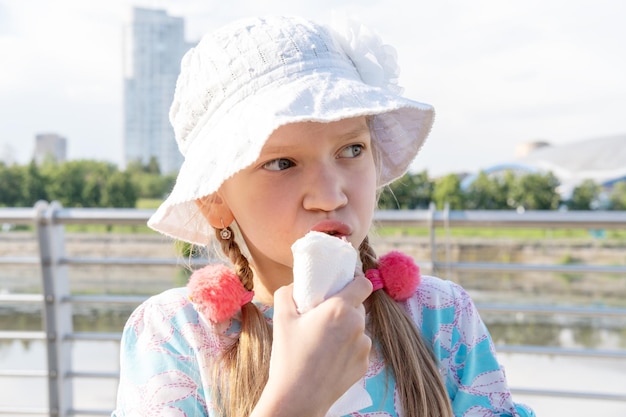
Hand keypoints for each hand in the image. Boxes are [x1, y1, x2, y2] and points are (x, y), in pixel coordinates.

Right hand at [251, 273, 371, 416]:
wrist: (297, 397)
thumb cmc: (288, 356)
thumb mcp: (281, 318)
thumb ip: (287, 293)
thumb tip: (295, 285)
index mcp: (340, 309)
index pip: (364, 284)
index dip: (355, 282)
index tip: (343, 286)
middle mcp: (357, 325)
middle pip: (358, 306)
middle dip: (345, 308)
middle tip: (325, 316)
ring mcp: (363, 347)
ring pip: (358, 328)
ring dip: (347, 329)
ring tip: (325, 341)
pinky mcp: (364, 365)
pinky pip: (358, 348)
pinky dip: (348, 349)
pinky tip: (330, 358)